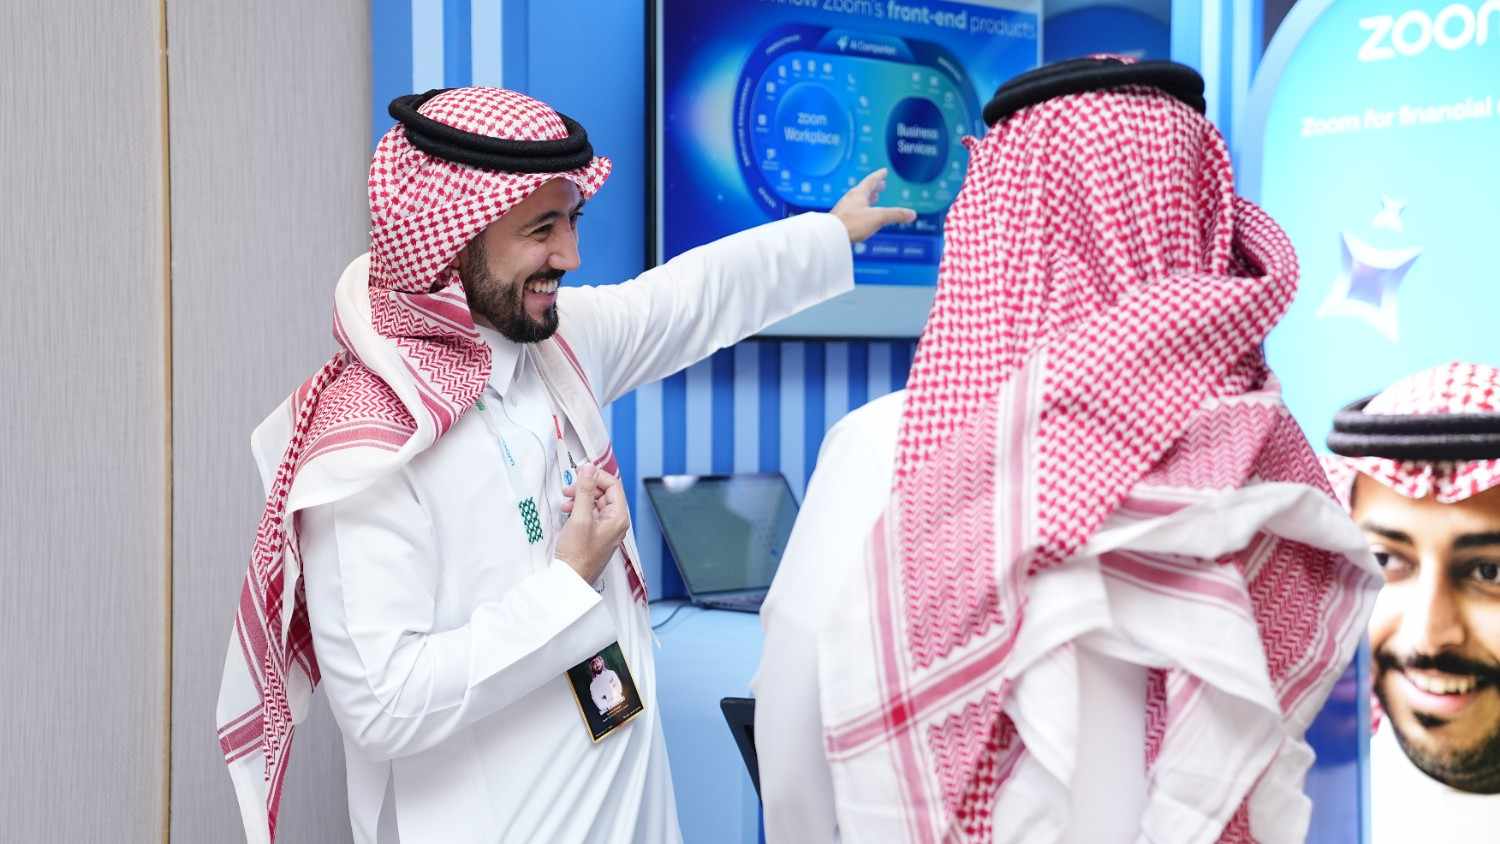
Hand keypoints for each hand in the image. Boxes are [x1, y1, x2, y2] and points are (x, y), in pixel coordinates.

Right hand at [555, 464, 629, 583]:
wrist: (570, 579)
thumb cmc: (577, 555)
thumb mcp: (580, 517)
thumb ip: (585, 491)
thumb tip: (589, 469)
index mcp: (618, 517)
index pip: (613, 485)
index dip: (596, 477)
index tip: (580, 474)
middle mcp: (616, 523)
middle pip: (605, 493)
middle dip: (586, 488)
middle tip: (569, 489)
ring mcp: (606, 529)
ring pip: (596, 503)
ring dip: (580, 498)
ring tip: (566, 502)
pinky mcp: (596, 535)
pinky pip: (590, 514)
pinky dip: (579, 509)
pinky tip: (567, 512)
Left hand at [831, 168, 917, 243]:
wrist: (830, 236)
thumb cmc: (852, 224)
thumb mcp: (878, 218)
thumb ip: (895, 215)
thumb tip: (912, 214)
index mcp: (858, 194)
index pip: (870, 181)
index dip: (878, 176)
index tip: (883, 171)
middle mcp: (849, 199)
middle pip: (863, 190)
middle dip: (873, 188)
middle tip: (881, 186)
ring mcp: (843, 210)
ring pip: (856, 201)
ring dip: (866, 199)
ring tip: (872, 200)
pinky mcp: (838, 221)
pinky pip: (851, 212)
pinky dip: (859, 211)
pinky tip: (860, 218)